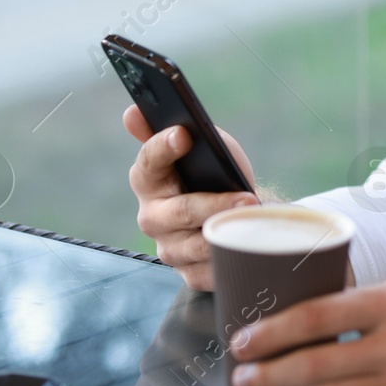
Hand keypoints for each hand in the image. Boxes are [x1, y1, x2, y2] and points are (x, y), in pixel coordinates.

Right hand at [125, 104, 258, 289]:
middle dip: (213, 204)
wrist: (239, 212)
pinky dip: (231, 256)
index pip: (148, 163)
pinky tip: (247, 245)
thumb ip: (177, 130)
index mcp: (148, 180)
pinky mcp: (190, 272)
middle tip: (246, 197)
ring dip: (228, 232)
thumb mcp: (204, 146)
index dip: (163, 147)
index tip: (183, 134)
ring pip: (198, 244)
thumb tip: (132, 113)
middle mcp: (152, 217)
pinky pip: (210, 269)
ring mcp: (170, 248)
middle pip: (179, 212)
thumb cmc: (217, 174)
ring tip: (254, 221)